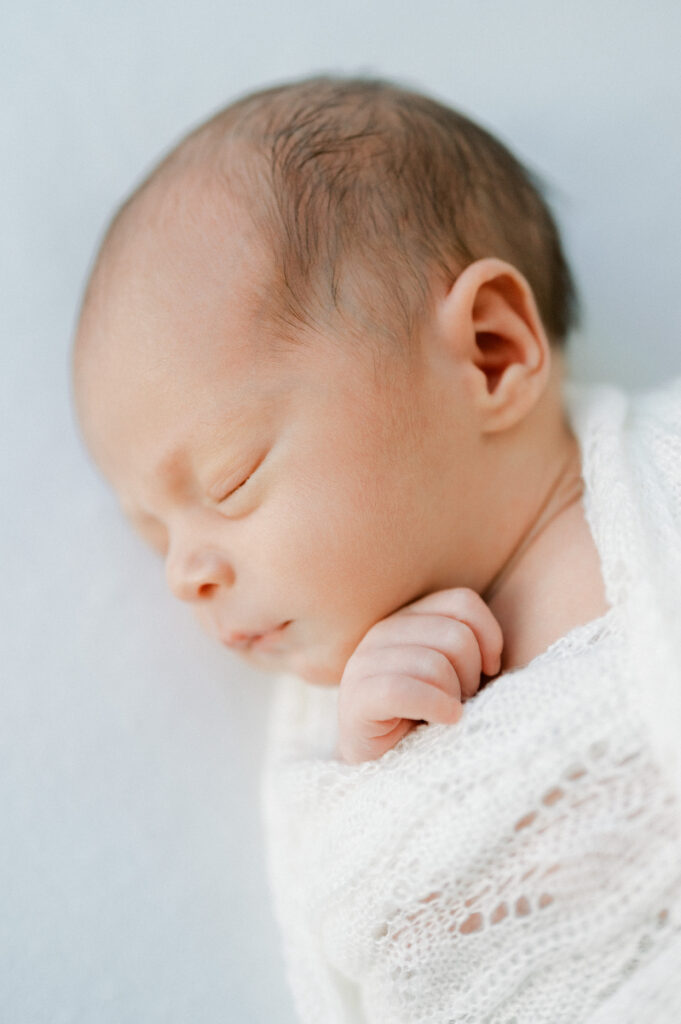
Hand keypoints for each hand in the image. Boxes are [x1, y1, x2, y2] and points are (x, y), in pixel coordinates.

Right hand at [337, 587, 502, 764]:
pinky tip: (445, 720)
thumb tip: (495, 655)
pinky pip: (404, 690)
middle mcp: (384, 631)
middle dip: (471, 674)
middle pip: (455, 636)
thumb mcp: (457, 675)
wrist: (385, 767)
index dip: (489, 636)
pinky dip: (435, 707)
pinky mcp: (356, 698)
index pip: (462, 602)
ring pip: (434, 664)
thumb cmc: (429, 718)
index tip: (490, 670)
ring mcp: (365, 662)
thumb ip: (471, 649)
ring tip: (448, 715)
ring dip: (453, 697)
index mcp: (409, 618)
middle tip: (464, 701)